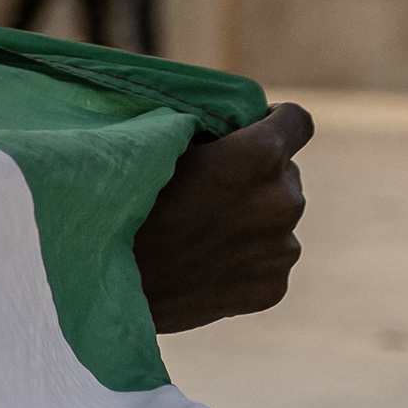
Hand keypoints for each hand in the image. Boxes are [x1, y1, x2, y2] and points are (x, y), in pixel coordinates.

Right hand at [136, 100, 315, 333]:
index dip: (275, 122)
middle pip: (286, 175)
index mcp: (261, 155)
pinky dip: (247, 262)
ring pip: (277, 221)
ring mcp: (282, 248)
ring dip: (254, 221)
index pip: (297, 121)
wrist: (110, 281)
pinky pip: (268, 263)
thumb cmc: (128, 204)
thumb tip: (227, 131)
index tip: (252, 133)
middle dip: (258, 178)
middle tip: (213, 193)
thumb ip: (212, 136)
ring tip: (205, 236)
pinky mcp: (273, 286)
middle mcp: (284, 199)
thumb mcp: (167, 149)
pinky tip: (207, 266)